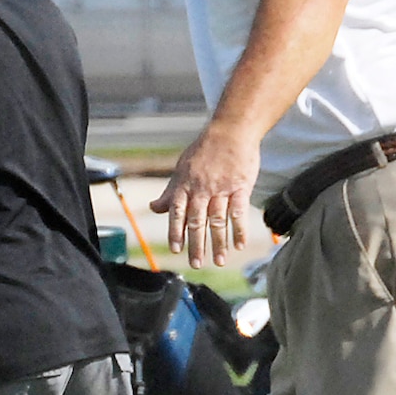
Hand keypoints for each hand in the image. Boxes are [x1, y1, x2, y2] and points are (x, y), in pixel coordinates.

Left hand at [151, 120, 259, 267]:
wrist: (230, 130)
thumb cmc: (205, 150)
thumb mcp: (182, 169)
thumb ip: (170, 192)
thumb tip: (154, 208)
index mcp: (186, 185)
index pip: (178, 212)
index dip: (176, 232)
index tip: (176, 250)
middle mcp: (202, 188)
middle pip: (197, 221)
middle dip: (196, 244)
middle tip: (196, 264)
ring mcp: (222, 188)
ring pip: (218, 220)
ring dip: (218, 243)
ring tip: (219, 261)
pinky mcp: (241, 186)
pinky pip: (239, 211)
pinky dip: (239, 229)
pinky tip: (239, 244)